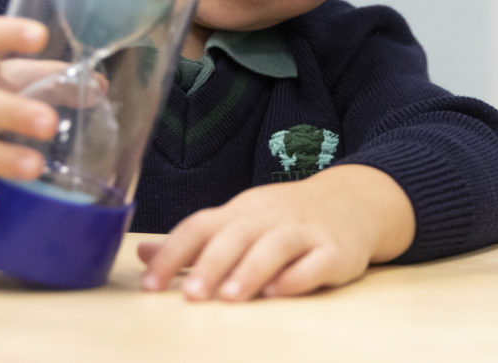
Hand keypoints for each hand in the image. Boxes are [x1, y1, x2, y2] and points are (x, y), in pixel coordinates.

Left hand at [137, 164, 414, 300]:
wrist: (354, 201)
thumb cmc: (287, 218)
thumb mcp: (240, 220)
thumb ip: (196, 241)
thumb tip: (144, 254)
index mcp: (242, 211)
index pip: (201, 225)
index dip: (174, 253)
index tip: (149, 285)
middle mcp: (270, 217)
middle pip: (237, 235)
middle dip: (212, 265)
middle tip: (191, 295)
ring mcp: (305, 231)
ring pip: (275, 247)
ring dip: (252, 270)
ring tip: (231, 296)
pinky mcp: (335, 250)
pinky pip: (316, 262)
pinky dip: (298, 276)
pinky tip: (280, 291)